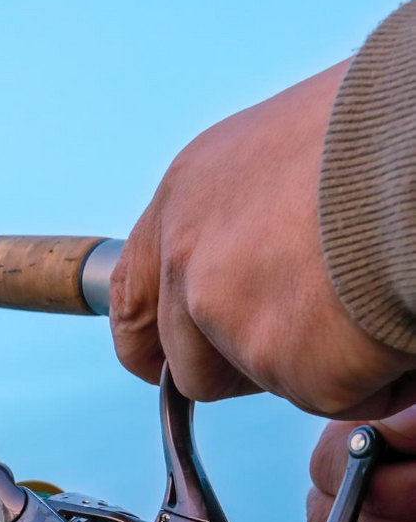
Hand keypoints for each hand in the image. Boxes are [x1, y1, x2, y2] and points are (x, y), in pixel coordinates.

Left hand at [112, 62, 415, 418]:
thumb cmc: (390, 126)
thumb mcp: (291, 149)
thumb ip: (257, 213)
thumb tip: (273, 254)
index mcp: (188, 196)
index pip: (133, 292)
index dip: (149, 341)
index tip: (161, 365)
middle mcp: (190, 257)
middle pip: (191, 362)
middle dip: (246, 369)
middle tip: (316, 336)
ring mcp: (228, 315)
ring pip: (268, 380)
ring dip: (320, 362)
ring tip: (381, 294)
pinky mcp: (288, 362)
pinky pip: (334, 394)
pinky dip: (373, 376)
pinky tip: (403, 316)